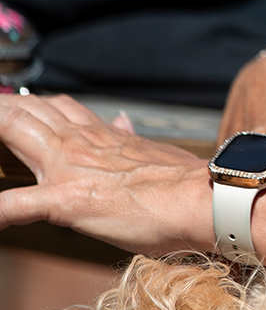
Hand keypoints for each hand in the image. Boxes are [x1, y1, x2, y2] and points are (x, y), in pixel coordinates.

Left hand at [0, 94, 212, 256]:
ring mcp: (69, 169)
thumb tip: (121, 122)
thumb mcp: (153, 153)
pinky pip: (14, 205)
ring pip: (14, 131)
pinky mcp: (64, 201)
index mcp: (100, 135)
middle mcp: (79, 144)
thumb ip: (128, 138)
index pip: (56, 106)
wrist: (202, 197)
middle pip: (26, 110)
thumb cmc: (183, 184)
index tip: (13, 106)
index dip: (29, 103)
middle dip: (3, 108)